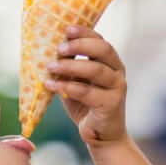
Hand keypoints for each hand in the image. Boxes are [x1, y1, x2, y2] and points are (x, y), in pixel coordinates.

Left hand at [44, 24, 129, 147]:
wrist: (100, 135)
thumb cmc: (86, 106)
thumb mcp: (76, 82)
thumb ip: (69, 68)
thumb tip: (48, 53)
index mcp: (111, 62)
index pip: (100, 41)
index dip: (85, 33)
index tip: (67, 29)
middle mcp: (117, 71)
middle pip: (103, 50)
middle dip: (80, 46)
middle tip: (60, 48)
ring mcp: (117, 87)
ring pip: (95, 70)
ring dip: (70, 66)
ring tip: (50, 67)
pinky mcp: (111, 103)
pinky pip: (87, 92)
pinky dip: (67, 87)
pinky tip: (51, 86)